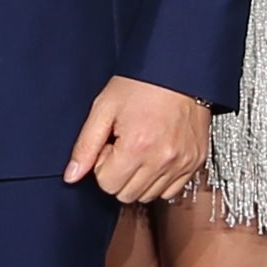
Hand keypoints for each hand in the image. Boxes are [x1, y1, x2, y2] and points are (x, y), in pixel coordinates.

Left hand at [66, 75, 214, 203]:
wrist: (178, 70)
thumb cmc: (142, 83)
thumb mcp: (104, 108)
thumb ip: (85, 145)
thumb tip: (71, 175)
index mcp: (137, 146)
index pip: (107, 185)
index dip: (103, 165)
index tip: (110, 145)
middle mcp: (162, 159)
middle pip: (127, 195)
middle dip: (119, 174)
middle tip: (124, 146)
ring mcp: (182, 162)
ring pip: (148, 196)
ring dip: (139, 178)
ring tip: (141, 149)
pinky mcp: (195, 162)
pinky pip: (172, 191)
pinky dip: (160, 180)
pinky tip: (156, 157)